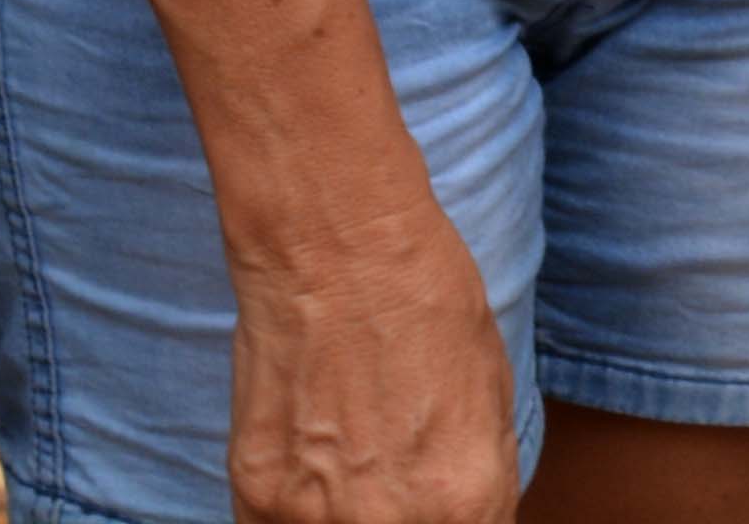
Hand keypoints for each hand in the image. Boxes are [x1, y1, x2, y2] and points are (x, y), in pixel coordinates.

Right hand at [221, 210, 521, 523]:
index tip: (439, 505)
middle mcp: (391, 523)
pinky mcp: (256, 496)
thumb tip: (465, 516)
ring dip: (343, 515)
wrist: (340, 252)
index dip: (456, 521)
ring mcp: (315, 516)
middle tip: (388, 471)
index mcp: (465, 500)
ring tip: (349, 463)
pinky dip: (294, 506)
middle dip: (403, 518)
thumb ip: (477, 478)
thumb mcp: (492, 397)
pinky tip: (310, 461)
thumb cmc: (427, 303)